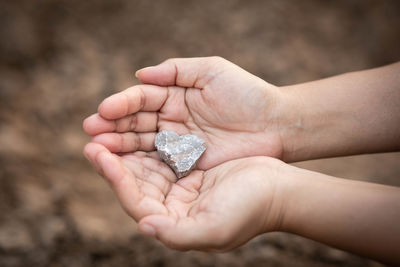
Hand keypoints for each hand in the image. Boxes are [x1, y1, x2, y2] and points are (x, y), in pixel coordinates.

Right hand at [83, 57, 285, 168]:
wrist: (275, 124)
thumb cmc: (247, 94)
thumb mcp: (212, 71)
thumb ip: (175, 71)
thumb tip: (140, 75)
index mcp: (175, 95)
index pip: (141, 98)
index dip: (122, 104)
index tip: (103, 111)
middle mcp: (172, 119)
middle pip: (136, 122)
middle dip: (112, 127)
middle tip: (90, 133)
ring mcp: (178, 143)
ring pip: (142, 144)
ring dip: (119, 146)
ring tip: (98, 150)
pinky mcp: (187, 164)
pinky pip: (159, 164)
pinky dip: (140, 165)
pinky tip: (122, 167)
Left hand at [83, 142, 284, 250]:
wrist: (279, 190)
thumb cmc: (250, 210)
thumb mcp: (214, 229)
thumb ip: (177, 234)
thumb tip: (144, 226)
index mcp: (173, 221)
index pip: (135, 201)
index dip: (115, 177)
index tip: (97, 153)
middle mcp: (173, 204)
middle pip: (135, 180)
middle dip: (113, 158)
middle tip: (92, 134)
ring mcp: (182, 183)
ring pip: (146, 163)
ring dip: (126, 145)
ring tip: (106, 124)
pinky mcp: (192, 165)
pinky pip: (164, 150)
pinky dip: (149, 137)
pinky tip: (136, 123)